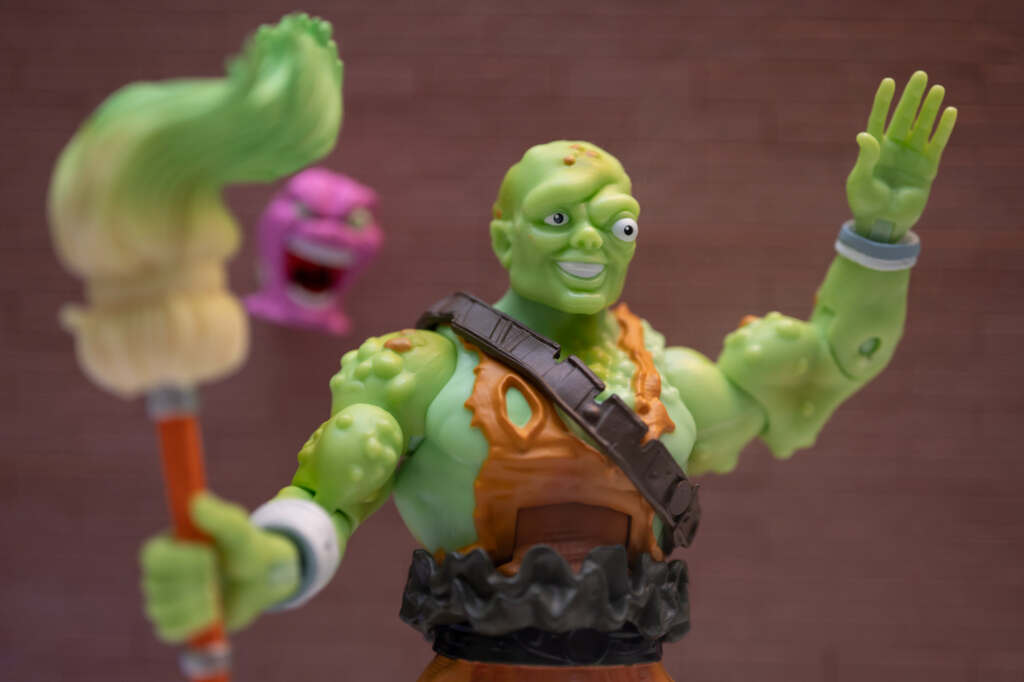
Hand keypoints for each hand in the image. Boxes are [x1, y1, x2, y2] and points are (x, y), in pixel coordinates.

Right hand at [140, 493, 299, 642]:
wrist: (260, 580)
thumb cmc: (246, 548)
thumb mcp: (241, 531)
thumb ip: (221, 517)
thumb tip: (196, 502)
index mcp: (168, 545)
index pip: (152, 556)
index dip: (178, 560)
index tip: (209, 555)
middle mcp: (159, 573)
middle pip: (155, 585)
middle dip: (193, 582)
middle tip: (217, 574)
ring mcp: (163, 600)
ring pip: (162, 609)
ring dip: (197, 603)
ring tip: (217, 594)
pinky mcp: (174, 624)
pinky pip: (169, 631)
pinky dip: (193, 624)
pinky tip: (212, 613)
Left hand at [846, 71, 956, 241]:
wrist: (883, 223)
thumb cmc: (866, 202)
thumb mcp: (861, 180)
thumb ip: (866, 157)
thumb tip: (864, 134)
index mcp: (874, 149)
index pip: (878, 119)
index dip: (883, 101)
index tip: (889, 81)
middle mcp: (894, 148)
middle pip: (904, 117)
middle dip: (912, 97)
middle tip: (920, 75)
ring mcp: (911, 156)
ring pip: (922, 126)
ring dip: (929, 108)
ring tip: (937, 88)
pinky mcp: (927, 167)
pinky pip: (936, 143)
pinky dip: (943, 128)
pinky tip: (950, 112)